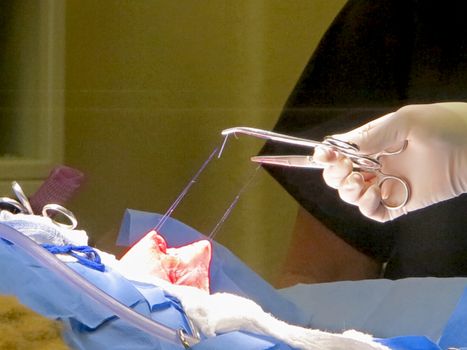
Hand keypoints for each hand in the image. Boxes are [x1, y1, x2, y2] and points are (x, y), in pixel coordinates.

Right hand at [314, 102, 466, 221]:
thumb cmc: (445, 126)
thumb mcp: (405, 121)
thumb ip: (371, 135)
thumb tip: (339, 149)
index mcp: (373, 144)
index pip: (339, 153)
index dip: (327, 156)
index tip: (323, 156)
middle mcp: (375, 165)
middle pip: (339, 177)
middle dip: (335, 174)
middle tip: (347, 168)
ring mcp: (387, 185)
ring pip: (351, 196)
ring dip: (348, 191)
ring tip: (362, 182)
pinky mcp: (400, 203)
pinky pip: (374, 213)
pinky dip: (366, 207)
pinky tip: (376, 194)